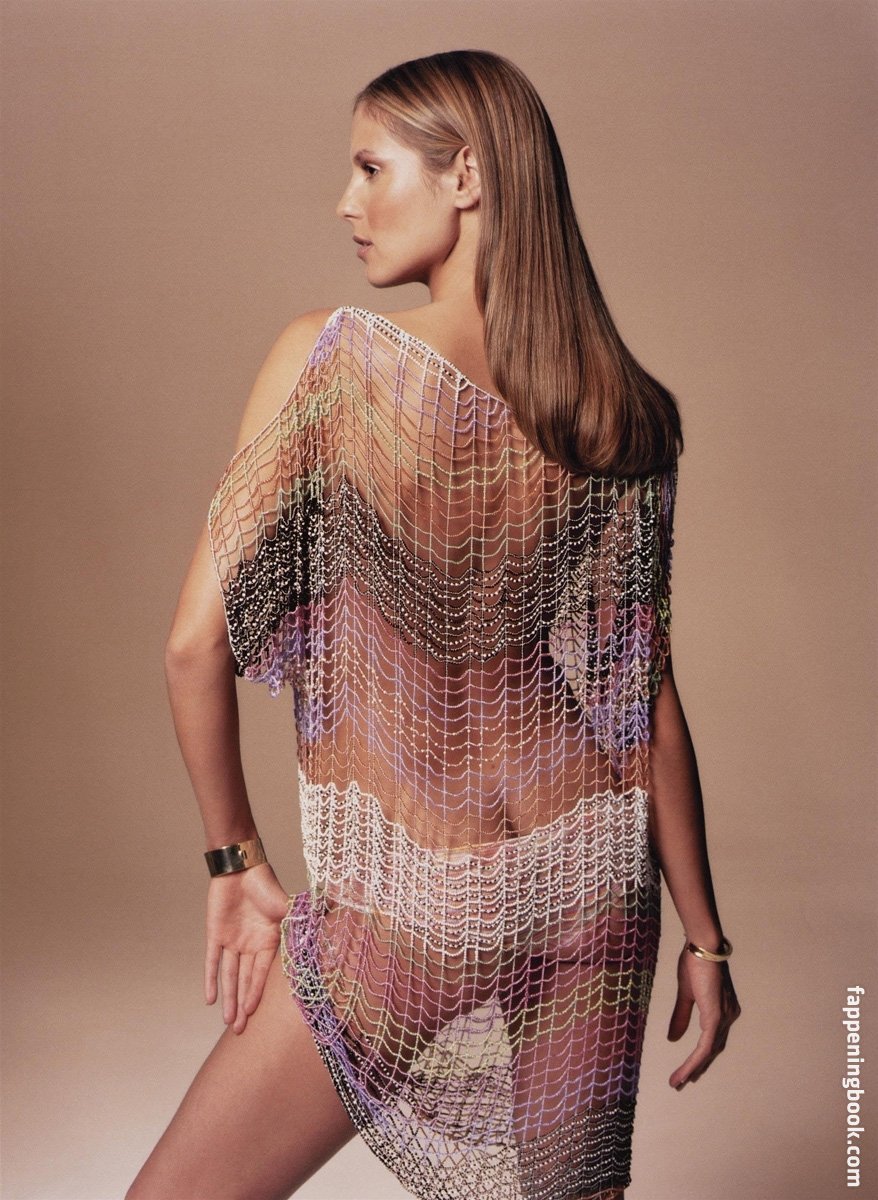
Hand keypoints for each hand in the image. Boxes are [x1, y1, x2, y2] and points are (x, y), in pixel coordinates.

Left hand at [204, 861, 291, 1034]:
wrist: (240, 867)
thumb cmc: (266, 884)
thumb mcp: (287, 906)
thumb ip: (303, 921)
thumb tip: (332, 919)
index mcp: (270, 941)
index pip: (262, 973)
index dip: (256, 993)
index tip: (253, 1013)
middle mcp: (251, 946)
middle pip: (246, 980)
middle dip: (242, 1005)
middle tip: (239, 1030)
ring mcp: (233, 942)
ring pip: (230, 976)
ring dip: (229, 998)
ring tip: (228, 1021)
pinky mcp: (215, 935)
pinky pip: (212, 961)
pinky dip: (211, 979)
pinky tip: (210, 999)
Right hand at [667, 944, 741, 1088]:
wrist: (702, 946)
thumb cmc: (694, 963)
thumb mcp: (685, 994)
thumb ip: (681, 1017)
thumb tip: (673, 1039)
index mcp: (723, 1010)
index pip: (713, 1041)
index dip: (700, 1057)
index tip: (688, 1072)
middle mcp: (729, 1017)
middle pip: (713, 1050)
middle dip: (698, 1068)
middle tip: (683, 1083)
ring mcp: (725, 1018)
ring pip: (709, 1052)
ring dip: (694, 1069)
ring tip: (679, 1082)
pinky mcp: (716, 1018)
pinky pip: (705, 1047)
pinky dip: (694, 1061)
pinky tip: (685, 1072)